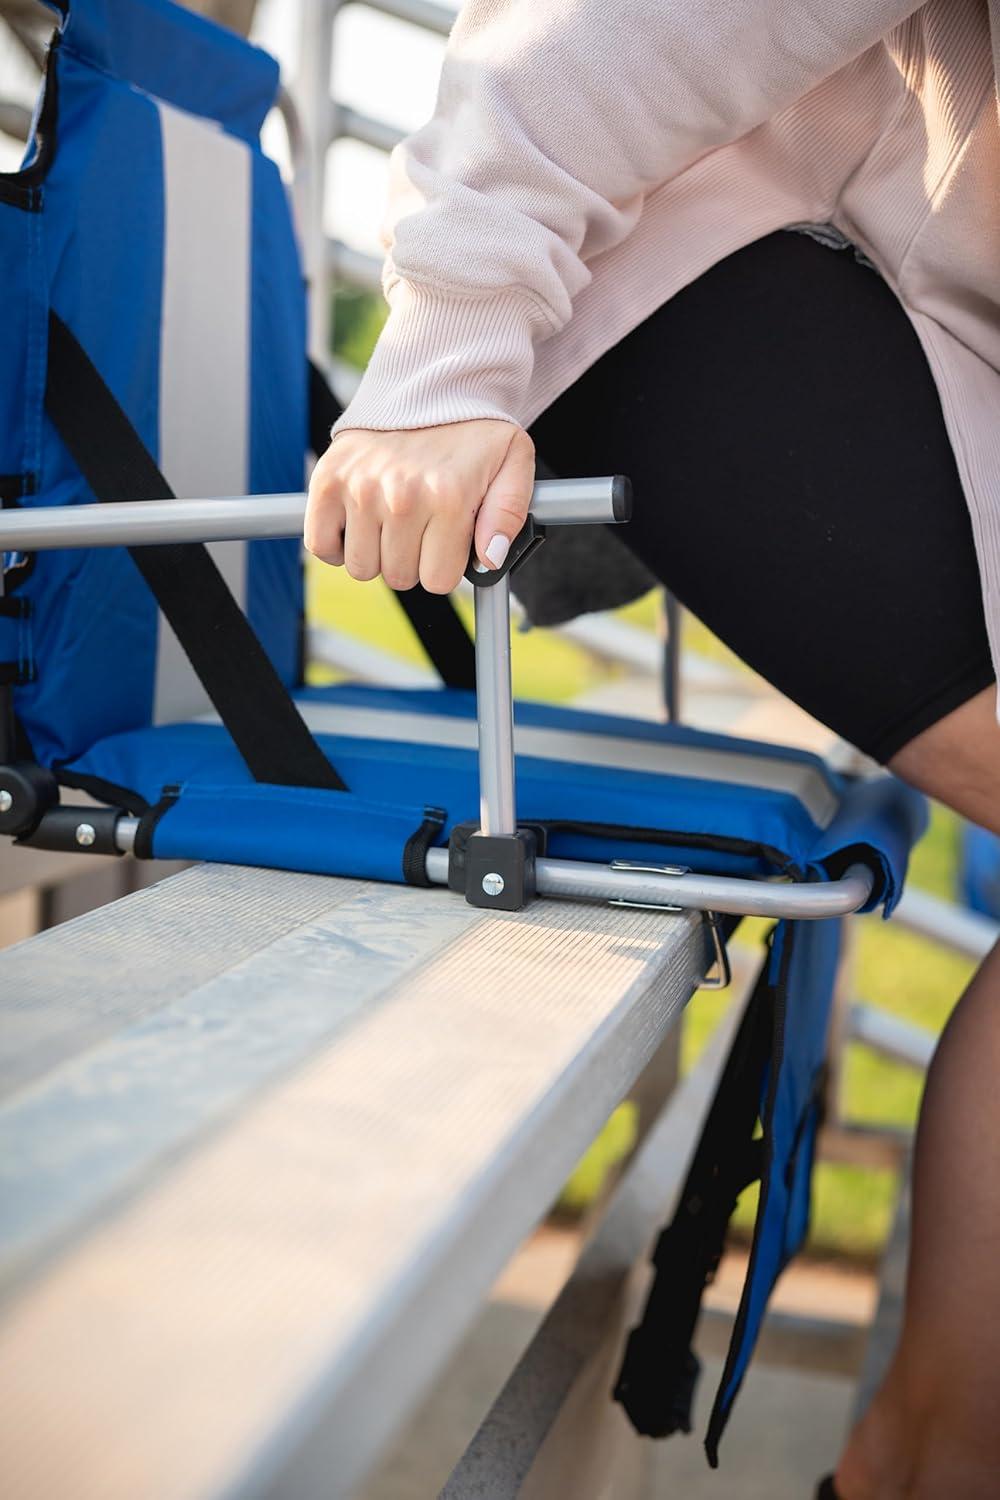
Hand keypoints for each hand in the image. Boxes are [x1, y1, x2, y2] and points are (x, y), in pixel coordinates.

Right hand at [304, 419, 535, 593]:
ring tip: (391, 522)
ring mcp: (360, 488)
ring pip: (361, 567)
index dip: (444, 567)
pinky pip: (320, 544)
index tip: (446, 542)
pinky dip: (337, 544)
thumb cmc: (473, 432)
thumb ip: (510, 515)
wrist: (428, 385)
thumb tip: (490, 559)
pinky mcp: (327, 480)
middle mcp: (402, 496)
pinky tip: (359, 525)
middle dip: (413, 562)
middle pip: (399, 577)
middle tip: (420, 528)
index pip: (438, 580)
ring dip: (376, 554)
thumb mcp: (514, 464)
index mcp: (449, 498)